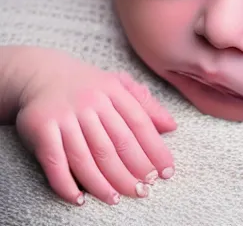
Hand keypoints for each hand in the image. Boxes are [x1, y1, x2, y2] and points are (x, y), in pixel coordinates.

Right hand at [15, 53, 175, 205]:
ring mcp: (65, 115)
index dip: (155, 150)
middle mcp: (91, 101)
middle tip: (145, 190)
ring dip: (103, 183)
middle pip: (116, 144)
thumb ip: (146, 104)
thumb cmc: (88, 84)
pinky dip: (66, 184)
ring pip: (87, 157)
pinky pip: (55, 162)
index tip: (165, 172)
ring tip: (117, 198)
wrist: (41, 73)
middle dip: (133, 171)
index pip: (139, 124)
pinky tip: (79, 198)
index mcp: (113, 90)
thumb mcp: (119, 84)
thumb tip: (171, 126)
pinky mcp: (41, 127)